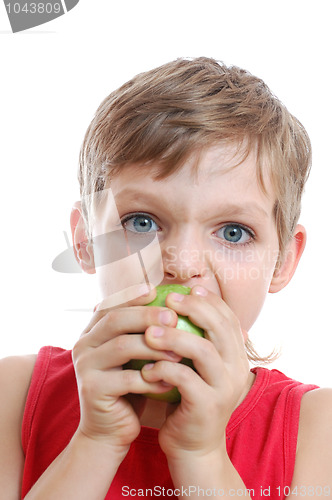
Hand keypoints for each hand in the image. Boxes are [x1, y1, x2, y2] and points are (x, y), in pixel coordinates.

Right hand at [71, 286, 179, 456]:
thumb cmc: (128, 387)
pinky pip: (128, 379)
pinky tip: (169, 382)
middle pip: (116, 320)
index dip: (132, 296)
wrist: (109, 430)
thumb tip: (171, 303)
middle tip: (174, 318)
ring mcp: (85, 367)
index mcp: (91, 333)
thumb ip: (141, 332)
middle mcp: (83, 345)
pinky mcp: (93, 390)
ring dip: (155, 347)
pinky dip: (152, 379)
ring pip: (123, 346)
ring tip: (179, 352)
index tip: (156, 290)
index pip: (111, 305)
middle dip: (147, 316)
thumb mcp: (133, 356)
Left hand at [141, 285, 249, 460]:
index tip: (188, 287)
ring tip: (150, 332)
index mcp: (237, 357)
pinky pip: (185, 379)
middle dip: (194, 308)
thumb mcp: (196, 367)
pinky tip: (147, 369)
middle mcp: (237, 370)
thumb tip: (176, 304)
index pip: (229, 318)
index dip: (210, 299)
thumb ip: (195, 340)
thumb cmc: (188, 399)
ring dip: (174, 337)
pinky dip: (164, 369)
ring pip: (204, 351)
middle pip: (220, 328)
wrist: (193, 447)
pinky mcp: (207, 406)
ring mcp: (224, 389)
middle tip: (168, 299)